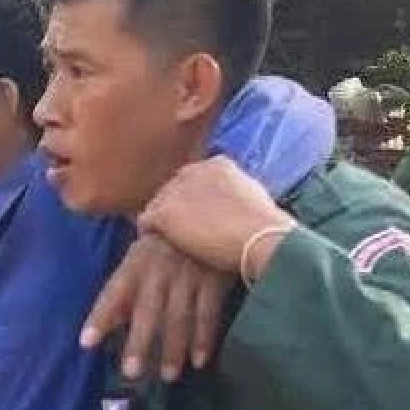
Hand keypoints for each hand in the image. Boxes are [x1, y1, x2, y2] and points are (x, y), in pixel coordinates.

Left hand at [81, 235, 232, 381]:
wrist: (204, 214)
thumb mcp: (135, 262)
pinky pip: (208, 313)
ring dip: (173, 348)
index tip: (87, 342)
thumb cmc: (159, 248)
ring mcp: (188, 275)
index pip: (113, 294)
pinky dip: (204, 339)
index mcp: (134, 265)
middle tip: (132, 372)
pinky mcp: (214, 280)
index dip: (100, 318)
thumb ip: (118, 298)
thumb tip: (95, 334)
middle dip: (140, 342)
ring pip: (179, 316)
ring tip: (167, 376)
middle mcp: (159, 271)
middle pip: (148, 311)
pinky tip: (199, 361)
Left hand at [138, 156, 295, 281]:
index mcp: (217, 164)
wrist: (260, 238)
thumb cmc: (265, 228)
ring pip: (157, 205)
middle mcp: (194, 170)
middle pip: (170, 190)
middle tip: (175, 233)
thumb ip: (233, 194)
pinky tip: (157, 246)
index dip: (189, 201)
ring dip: (161, 223)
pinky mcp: (165, 211)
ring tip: (165, 242)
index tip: (193, 218)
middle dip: (173, 210)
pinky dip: (149, 234)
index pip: (191, 180)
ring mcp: (177, 190)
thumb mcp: (253, 198)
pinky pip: (145, 221)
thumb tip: (230, 207)